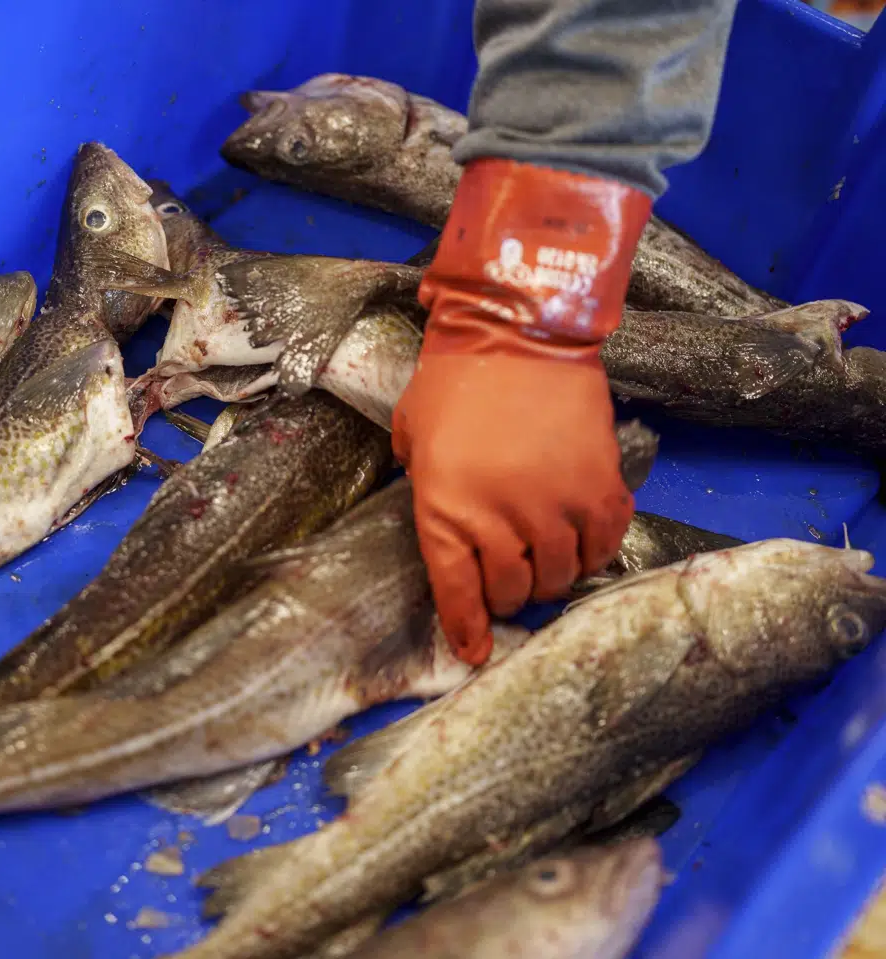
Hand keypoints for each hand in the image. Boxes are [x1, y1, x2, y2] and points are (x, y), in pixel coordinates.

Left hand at [395, 158, 651, 664]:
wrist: (519, 328)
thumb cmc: (454, 376)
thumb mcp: (414, 432)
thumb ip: (422, 478)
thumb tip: (440, 509)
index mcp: (445, 510)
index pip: (457, 592)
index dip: (467, 629)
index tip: (474, 652)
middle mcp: (500, 520)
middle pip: (512, 590)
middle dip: (507, 597)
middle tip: (507, 584)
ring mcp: (554, 506)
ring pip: (560, 575)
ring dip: (550, 578)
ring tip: (544, 563)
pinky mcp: (600, 488)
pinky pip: (603, 545)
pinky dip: (593, 553)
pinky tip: (581, 542)